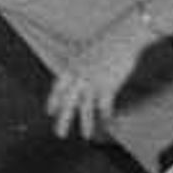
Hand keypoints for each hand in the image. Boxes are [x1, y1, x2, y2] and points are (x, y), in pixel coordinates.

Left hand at [46, 13, 152, 139]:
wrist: (123, 36)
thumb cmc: (110, 40)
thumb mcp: (90, 51)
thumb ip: (83, 65)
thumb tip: (81, 75)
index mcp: (73, 66)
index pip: (58, 88)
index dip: (53, 101)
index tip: (49, 112)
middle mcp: (80, 76)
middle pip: (68, 102)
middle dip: (63, 120)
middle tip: (59, 134)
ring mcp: (93, 82)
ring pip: (85, 108)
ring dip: (85, 123)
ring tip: (86, 136)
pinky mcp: (108, 87)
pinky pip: (105, 106)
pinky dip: (106, 115)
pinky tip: (107, 122)